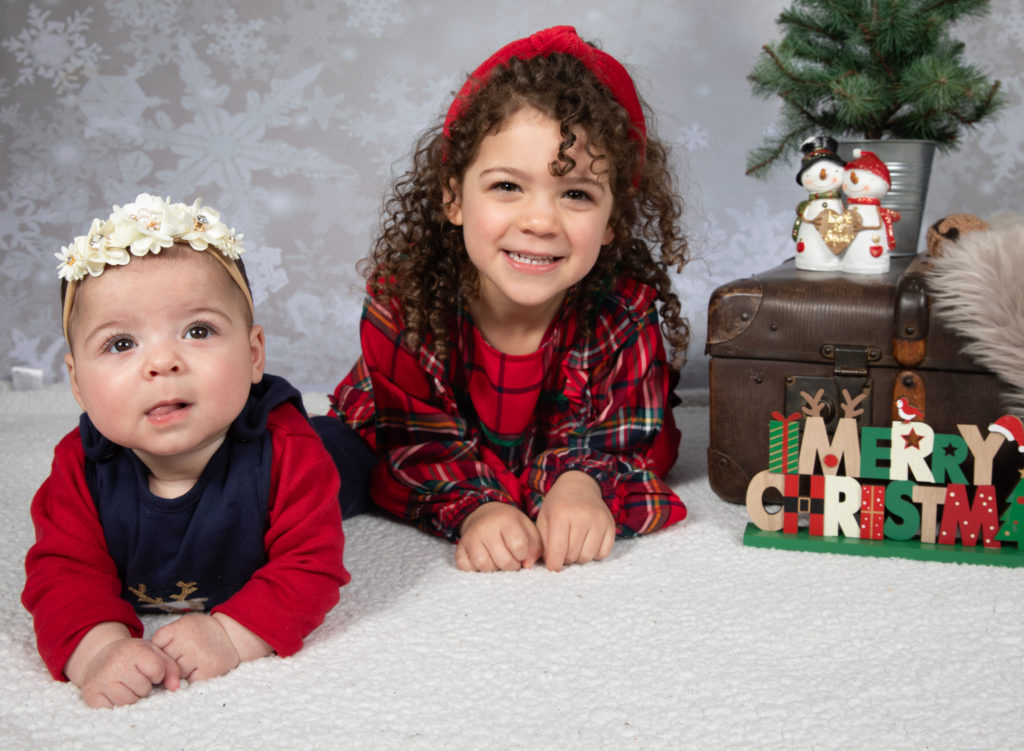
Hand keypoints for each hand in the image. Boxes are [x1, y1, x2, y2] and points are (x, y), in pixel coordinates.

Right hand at [66, 622, 180, 707]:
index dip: (157, 674)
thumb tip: (175, 688)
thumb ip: (171, 668)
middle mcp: (115, 664)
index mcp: (134, 650)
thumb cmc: (132, 656)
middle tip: (134, 677)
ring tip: (126, 685)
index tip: (148, 669)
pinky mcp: (91, 695)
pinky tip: (114, 692)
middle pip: (143, 689)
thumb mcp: (154, 653)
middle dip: (144, 686)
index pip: (157, 671)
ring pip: (129, 702)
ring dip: (131, 697)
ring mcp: (101, 680)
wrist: (100, 656)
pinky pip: (113, 709)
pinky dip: (117, 704)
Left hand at [152, 613, 239, 682]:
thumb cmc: (204, 633)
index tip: (172, 647)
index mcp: (182, 628)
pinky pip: (187, 684)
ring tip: (193, 663)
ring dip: (180, 673)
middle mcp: (189, 642)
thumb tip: (148, 663)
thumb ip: (166, 638)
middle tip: (184, 655)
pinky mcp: (207, 673)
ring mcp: (199, 658)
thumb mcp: (185, 624)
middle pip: (165, 661)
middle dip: (171, 662)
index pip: (156, 644)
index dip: (162, 649)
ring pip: (175, 674)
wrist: (233, 637)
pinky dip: (190, 681)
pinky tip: (198, 671)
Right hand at [455, 502, 542, 571]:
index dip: (523, 554)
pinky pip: (466, 567)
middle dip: (512, 565)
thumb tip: (528, 566)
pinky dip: (475, 569)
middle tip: (511, 559)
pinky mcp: (460, 548)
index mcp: (506, 520)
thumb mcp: (528, 529)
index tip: (521, 551)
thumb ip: (535, 547)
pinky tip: (483, 559)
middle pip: (503, 561)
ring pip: (484, 565)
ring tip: (497, 559)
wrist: (486, 515)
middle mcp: (485, 527)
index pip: (519, 546)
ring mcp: (470, 537)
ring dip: (494, 568)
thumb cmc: (511, 526)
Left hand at [536, 471, 614, 571]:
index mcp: (561, 514)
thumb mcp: (543, 519)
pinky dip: (594, 554)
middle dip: (565, 558)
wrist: (579, 486)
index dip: (554, 563)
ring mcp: (599, 521)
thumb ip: (543, 543)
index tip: (553, 567)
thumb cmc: (558, 505)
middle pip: (573, 555)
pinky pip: (603, 553)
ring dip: (579, 557)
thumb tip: (546, 566)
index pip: (558, 549)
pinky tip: (587, 543)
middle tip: (562, 549)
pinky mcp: (610, 526)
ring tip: (574, 546)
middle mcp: (582, 516)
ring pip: (588, 556)